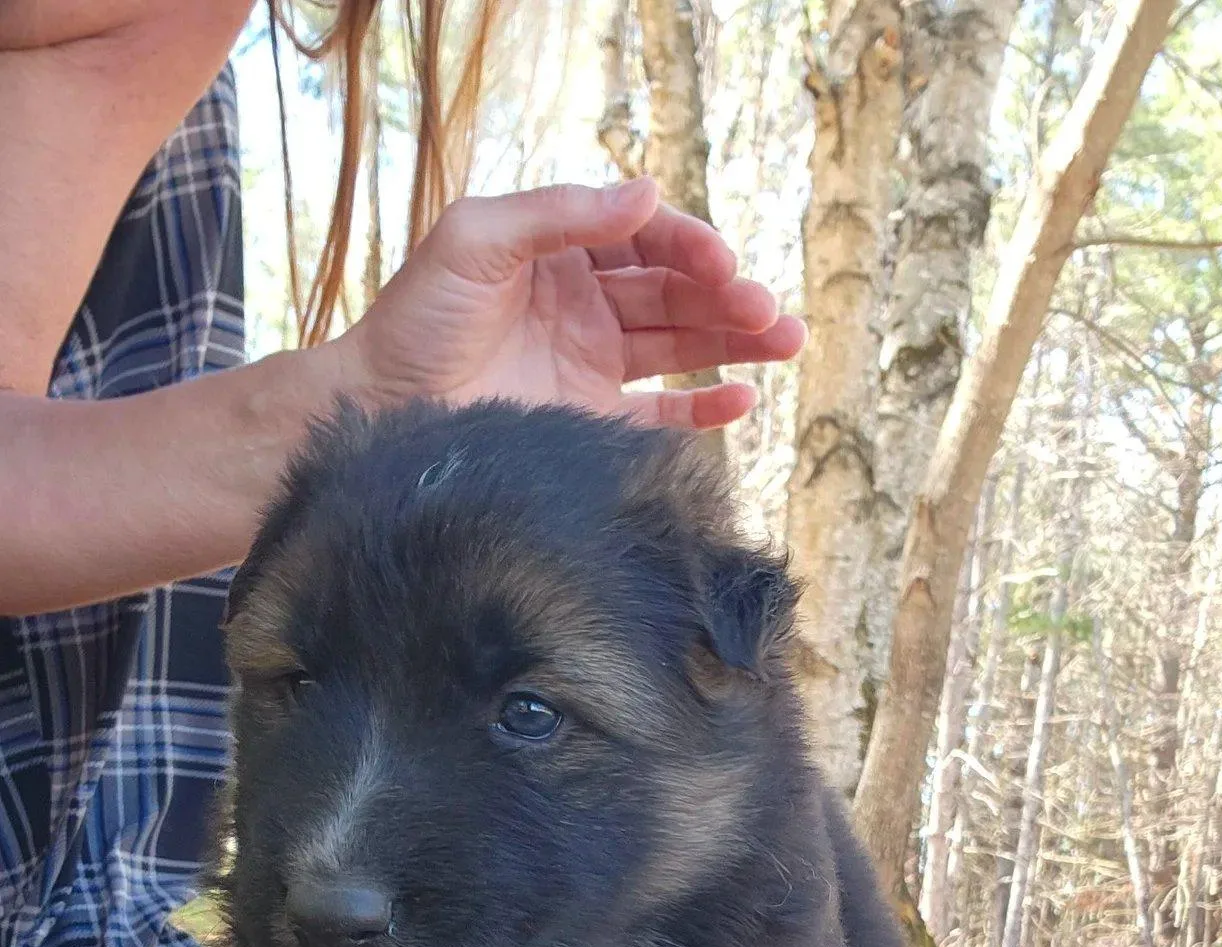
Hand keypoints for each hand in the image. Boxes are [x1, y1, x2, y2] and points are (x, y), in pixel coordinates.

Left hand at [339, 178, 804, 429]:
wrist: (380, 410)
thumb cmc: (416, 319)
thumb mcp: (477, 240)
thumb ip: (558, 215)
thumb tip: (646, 191)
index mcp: (562, 253)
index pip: (647, 240)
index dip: (691, 248)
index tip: (723, 265)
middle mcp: (586, 306)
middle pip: (677, 293)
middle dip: (729, 298)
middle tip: (770, 315)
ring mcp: (593, 366)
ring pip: (683, 346)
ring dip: (736, 343)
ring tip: (785, 343)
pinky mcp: (592, 423)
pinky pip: (662, 414)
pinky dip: (704, 407)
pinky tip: (741, 398)